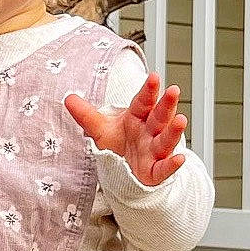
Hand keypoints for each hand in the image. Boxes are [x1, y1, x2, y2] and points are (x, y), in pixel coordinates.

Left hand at [65, 71, 186, 185]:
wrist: (126, 173)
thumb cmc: (119, 147)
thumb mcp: (100, 129)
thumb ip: (86, 115)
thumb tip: (68, 98)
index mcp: (137, 118)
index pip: (143, 102)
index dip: (149, 90)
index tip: (153, 77)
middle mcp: (149, 132)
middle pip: (159, 117)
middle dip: (166, 104)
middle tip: (173, 90)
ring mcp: (154, 151)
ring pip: (165, 140)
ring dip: (173, 131)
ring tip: (181, 120)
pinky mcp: (156, 171)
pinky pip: (165, 168)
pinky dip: (173, 164)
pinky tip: (180, 159)